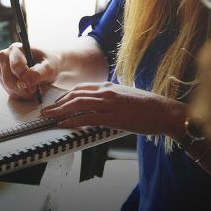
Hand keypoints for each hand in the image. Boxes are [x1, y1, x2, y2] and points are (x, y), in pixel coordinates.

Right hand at [0, 43, 60, 100]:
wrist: (48, 66)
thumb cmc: (49, 63)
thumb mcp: (49, 67)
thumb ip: (37, 74)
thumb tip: (23, 83)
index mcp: (16, 49)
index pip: (15, 67)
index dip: (26, 78)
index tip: (36, 86)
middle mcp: (5, 57)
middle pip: (8, 79)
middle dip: (23, 89)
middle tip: (35, 90)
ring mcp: (2, 68)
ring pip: (8, 87)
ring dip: (22, 93)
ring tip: (34, 89)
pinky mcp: (3, 79)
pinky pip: (9, 92)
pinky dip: (21, 95)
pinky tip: (29, 91)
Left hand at [41, 82, 185, 136]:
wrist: (165, 112)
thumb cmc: (148, 107)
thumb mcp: (126, 97)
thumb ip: (111, 99)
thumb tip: (100, 106)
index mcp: (109, 86)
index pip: (81, 88)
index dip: (65, 96)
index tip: (56, 103)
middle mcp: (106, 92)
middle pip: (75, 95)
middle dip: (57, 103)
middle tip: (46, 111)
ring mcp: (109, 103)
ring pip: (77, 104)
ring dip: (59, 111)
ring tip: (48, 117)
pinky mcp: (113, 116)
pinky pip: (87, 118)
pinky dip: (72, 121)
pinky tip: (63, 124)